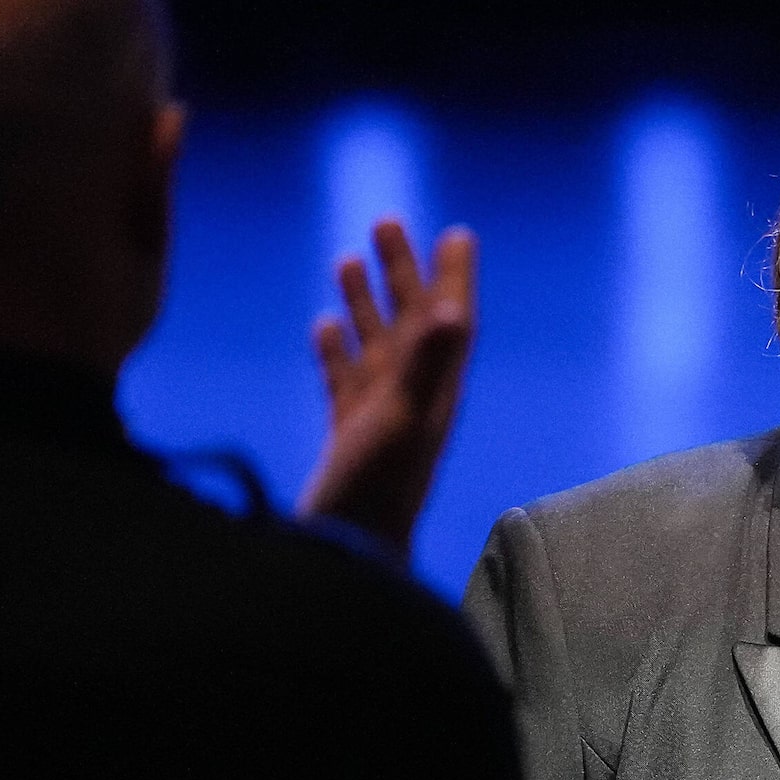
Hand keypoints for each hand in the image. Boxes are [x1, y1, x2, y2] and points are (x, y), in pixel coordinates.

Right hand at [296, 219, 478, 555]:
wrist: (348, 556)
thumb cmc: (376, 490)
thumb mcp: (401, 420)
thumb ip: (426, 364)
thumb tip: (452, 310)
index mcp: (435, 391)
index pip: (450, 320)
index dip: (453, 277)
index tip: (457, 233)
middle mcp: (414, 401)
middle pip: (413, 324)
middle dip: (402, 273)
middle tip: (387, 223)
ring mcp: (380, 420)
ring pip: (376, 348)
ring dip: (367, 304)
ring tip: (349, 260)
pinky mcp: (349, 439)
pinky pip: (345, 382)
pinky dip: (336, 351)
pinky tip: (322, 327)